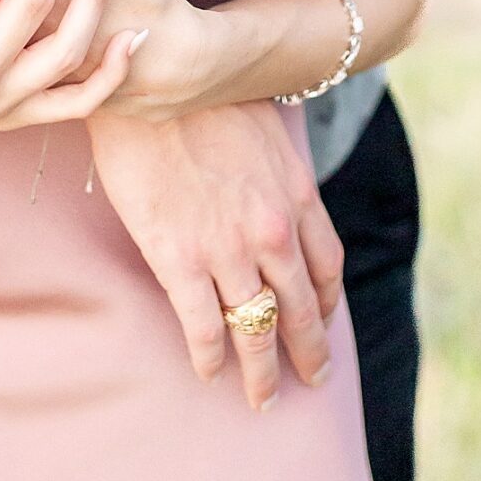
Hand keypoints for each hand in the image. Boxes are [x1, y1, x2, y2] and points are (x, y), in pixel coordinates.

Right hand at [84, 101, 344, 411]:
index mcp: (297, 194)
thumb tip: (269, 179)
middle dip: (307, 351)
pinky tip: (208, 372)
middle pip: (301, 308)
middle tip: (311, 380)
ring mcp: (228, 248)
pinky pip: (203, 324)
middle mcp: (273, 229)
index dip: (326, 302)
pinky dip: (209, 355)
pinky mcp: (180, 259)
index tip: (323, 320)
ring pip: (256, 327)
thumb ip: (273, 167)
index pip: (325, 265)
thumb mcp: (262, 125)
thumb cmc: (200, 93)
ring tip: (261, 397)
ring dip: (261, 370)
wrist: (153, 83)